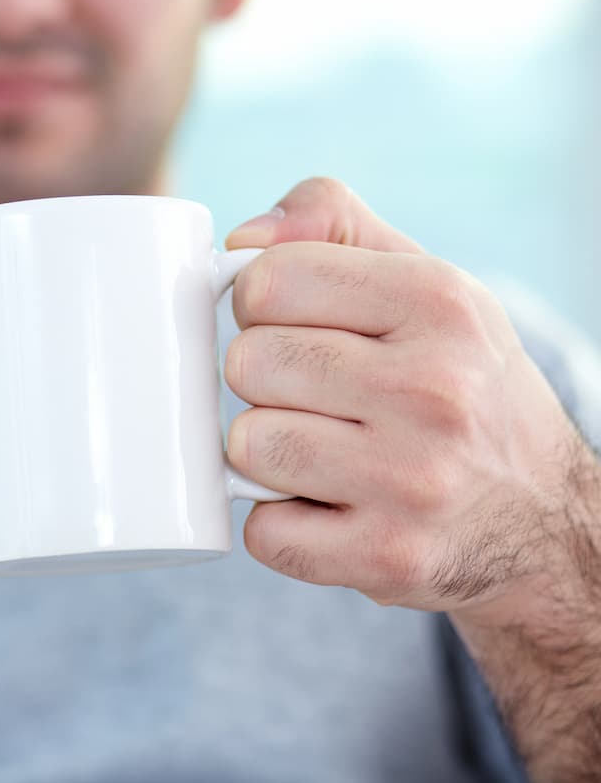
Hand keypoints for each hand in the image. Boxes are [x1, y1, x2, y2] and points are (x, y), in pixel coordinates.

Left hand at [222, 178, 600, 623]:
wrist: (540, 520)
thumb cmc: (456, 384)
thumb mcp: (422, 282)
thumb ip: (331, 225)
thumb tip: (242, 238)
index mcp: (440, 302)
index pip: (267, 282)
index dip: (262, 306)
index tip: (296, 326)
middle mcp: (434, 389)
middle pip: (247, 362)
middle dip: (265, 381)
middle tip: (317, 398)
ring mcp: (412, 481)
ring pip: (246, 445)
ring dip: (268, 453)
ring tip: (325, 452)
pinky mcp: (387, 557)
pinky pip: (263, 531)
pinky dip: (281, 523)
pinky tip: (329, 508)